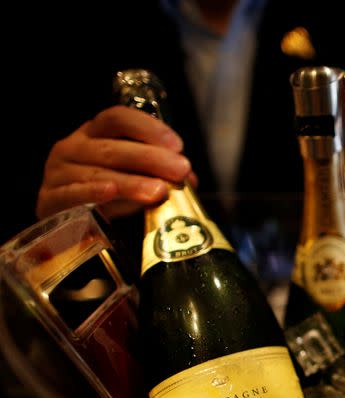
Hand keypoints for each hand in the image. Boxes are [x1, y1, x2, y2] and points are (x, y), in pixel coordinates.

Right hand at [36, 106, 195, 219]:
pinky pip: (72, 194)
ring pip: (98, 173)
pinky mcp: (50, 199)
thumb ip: (158, 173)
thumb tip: (189, 179)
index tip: (177, 145)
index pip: (118, 119)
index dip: (148, 128)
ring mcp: (58, 173)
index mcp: (94, 134)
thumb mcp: (132, 177)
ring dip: (131, 182)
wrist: (64, 225)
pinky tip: (111, 191)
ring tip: (159, 191)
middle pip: (113, 147)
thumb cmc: (103, 194)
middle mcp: (73, 147)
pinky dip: (92, 192)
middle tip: (180, 170)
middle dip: (151, 158)